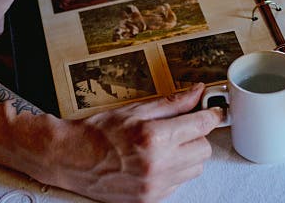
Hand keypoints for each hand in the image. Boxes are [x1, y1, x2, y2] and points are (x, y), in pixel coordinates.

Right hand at [47, 84, 222, 202]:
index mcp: (154, 138)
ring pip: (195, 169)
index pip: (201, 125)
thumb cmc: (98, 133)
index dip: (210, 115)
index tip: (213, 111)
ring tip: (166, 146)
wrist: (71, 159)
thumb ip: (172, 103)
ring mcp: (154, 186)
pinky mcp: (149, 200)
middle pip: (204, 149)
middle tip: (181, 127)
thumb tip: (197, 92)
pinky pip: (178, 184)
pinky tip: (156, 162)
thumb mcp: (136, 110)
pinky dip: (173, 172)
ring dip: (187, 155)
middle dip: (196, 135)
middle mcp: (157, 165)